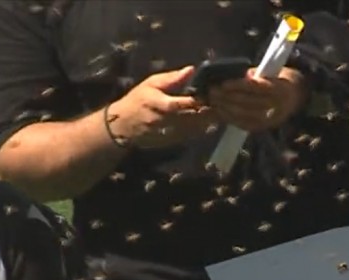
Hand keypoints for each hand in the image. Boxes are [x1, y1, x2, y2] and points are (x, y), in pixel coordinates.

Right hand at [107, 66, 221, 148]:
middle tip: (224, 101)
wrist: (124, 126)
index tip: (212, 93)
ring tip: (223, 109)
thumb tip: (191, 69)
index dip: (199, 100)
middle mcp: (167, 121)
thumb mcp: (151, 84)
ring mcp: (172, 133)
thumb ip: (172, 78)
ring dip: (210, 119)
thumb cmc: (138, 100)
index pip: (183, 104)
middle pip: (193, 117)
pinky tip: (214, 120)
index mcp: (160, 104)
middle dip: (209, 110)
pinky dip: (205, 128)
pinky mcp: (175, 141)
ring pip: (196, 127)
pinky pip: (194, 135)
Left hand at [207, 67, 308, 132]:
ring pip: (245, 115)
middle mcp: (278, 106)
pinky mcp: (265, 127)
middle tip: (212, 92)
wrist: (295, 96)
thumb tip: (231, 75)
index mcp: (280, 88)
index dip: (238, 86)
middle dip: (228, 98)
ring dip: (226, 109)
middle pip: (249, 103)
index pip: (256, 87)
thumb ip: (252, 74)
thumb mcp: (270, 71)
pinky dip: (231, 119)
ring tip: (213, 101)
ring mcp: (272, 119)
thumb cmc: (277, 79)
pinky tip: (221, 112)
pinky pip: (246, 125)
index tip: (223, 83)